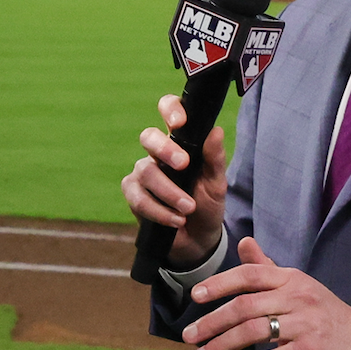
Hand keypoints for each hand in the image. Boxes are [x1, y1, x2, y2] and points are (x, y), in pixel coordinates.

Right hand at [121, 94, 228, 270]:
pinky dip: (160, 211)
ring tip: (188, 208)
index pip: (169, 111)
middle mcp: (157, 153)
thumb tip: (216, 131)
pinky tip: (176, 220)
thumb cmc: (207, 204)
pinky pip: (139, 199)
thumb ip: (215, 158)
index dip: (170, 110)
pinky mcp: (133, 195)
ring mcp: (142, 173)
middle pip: (148, 137)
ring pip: (146, 172)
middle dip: (165, 150)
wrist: (198, 239)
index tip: (179, 123)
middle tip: (184, 166)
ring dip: (169, 192)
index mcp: (180, 142)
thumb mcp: (217, 183)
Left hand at [182, 237, 350, 349]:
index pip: (250, 275)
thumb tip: (244, 242)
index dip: (219, 284)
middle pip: (243, 306)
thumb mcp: (300, 287)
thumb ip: (268, 268)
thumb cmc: (327, 317)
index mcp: (292, 279)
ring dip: (219, 348)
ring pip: (250, 333)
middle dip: (211, 322)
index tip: (195, 296)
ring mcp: (303, 325)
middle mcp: (297, 298)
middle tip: (188, 336)